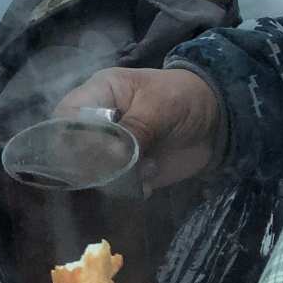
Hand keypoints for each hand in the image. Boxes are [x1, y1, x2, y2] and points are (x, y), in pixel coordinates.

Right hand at [54, 68, 221, 190]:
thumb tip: (112, 155)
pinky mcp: (126, 169)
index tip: (93, 149)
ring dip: (116, 176)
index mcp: (99, 94)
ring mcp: (110, 148)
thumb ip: (134, 128)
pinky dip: (130, 188)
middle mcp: (97, 122)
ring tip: (147, 167)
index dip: (70, 135)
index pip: (64, 115)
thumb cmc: (184, 98)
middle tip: (124, 161)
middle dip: (95, 160)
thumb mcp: (159, 106)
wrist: (217, 121)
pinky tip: (150, 180)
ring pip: (91, 171)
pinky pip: (114, 186)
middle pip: (72, 148)